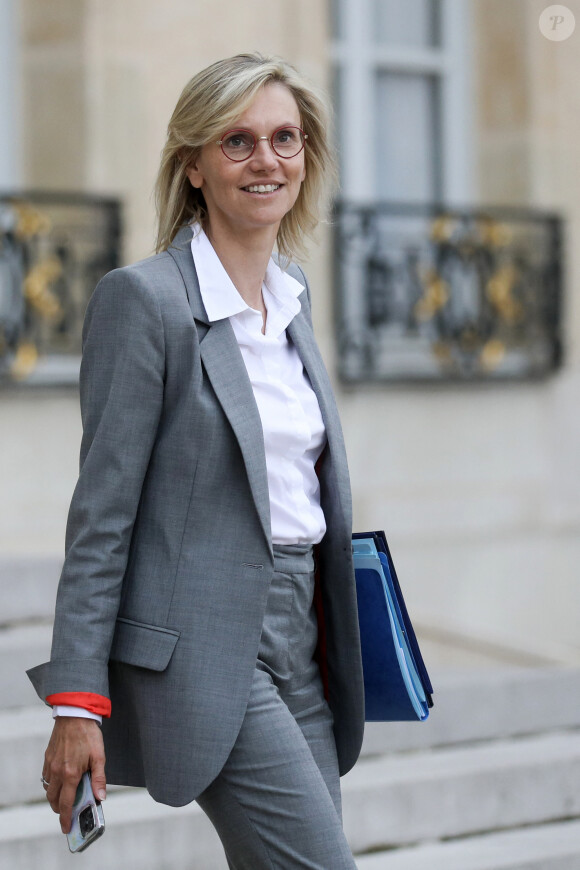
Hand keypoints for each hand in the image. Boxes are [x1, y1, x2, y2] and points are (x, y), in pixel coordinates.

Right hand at [42, 717, 105, 833]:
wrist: (74, 715)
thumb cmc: (88, 735)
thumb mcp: (99, 756)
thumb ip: (99, 779)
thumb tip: (101, 798)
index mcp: (71, 774)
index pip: (66, 803)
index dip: (66, 818)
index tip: (66, 828)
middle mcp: (58, 771)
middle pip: (54, 800)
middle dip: (60, 809)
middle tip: (68, 812)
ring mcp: (50, 765)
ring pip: (48, 789)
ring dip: (55, 797)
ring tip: (65, 797)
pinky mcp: (47, 758)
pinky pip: (46, 777)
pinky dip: (51, 784)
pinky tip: (61, 780)